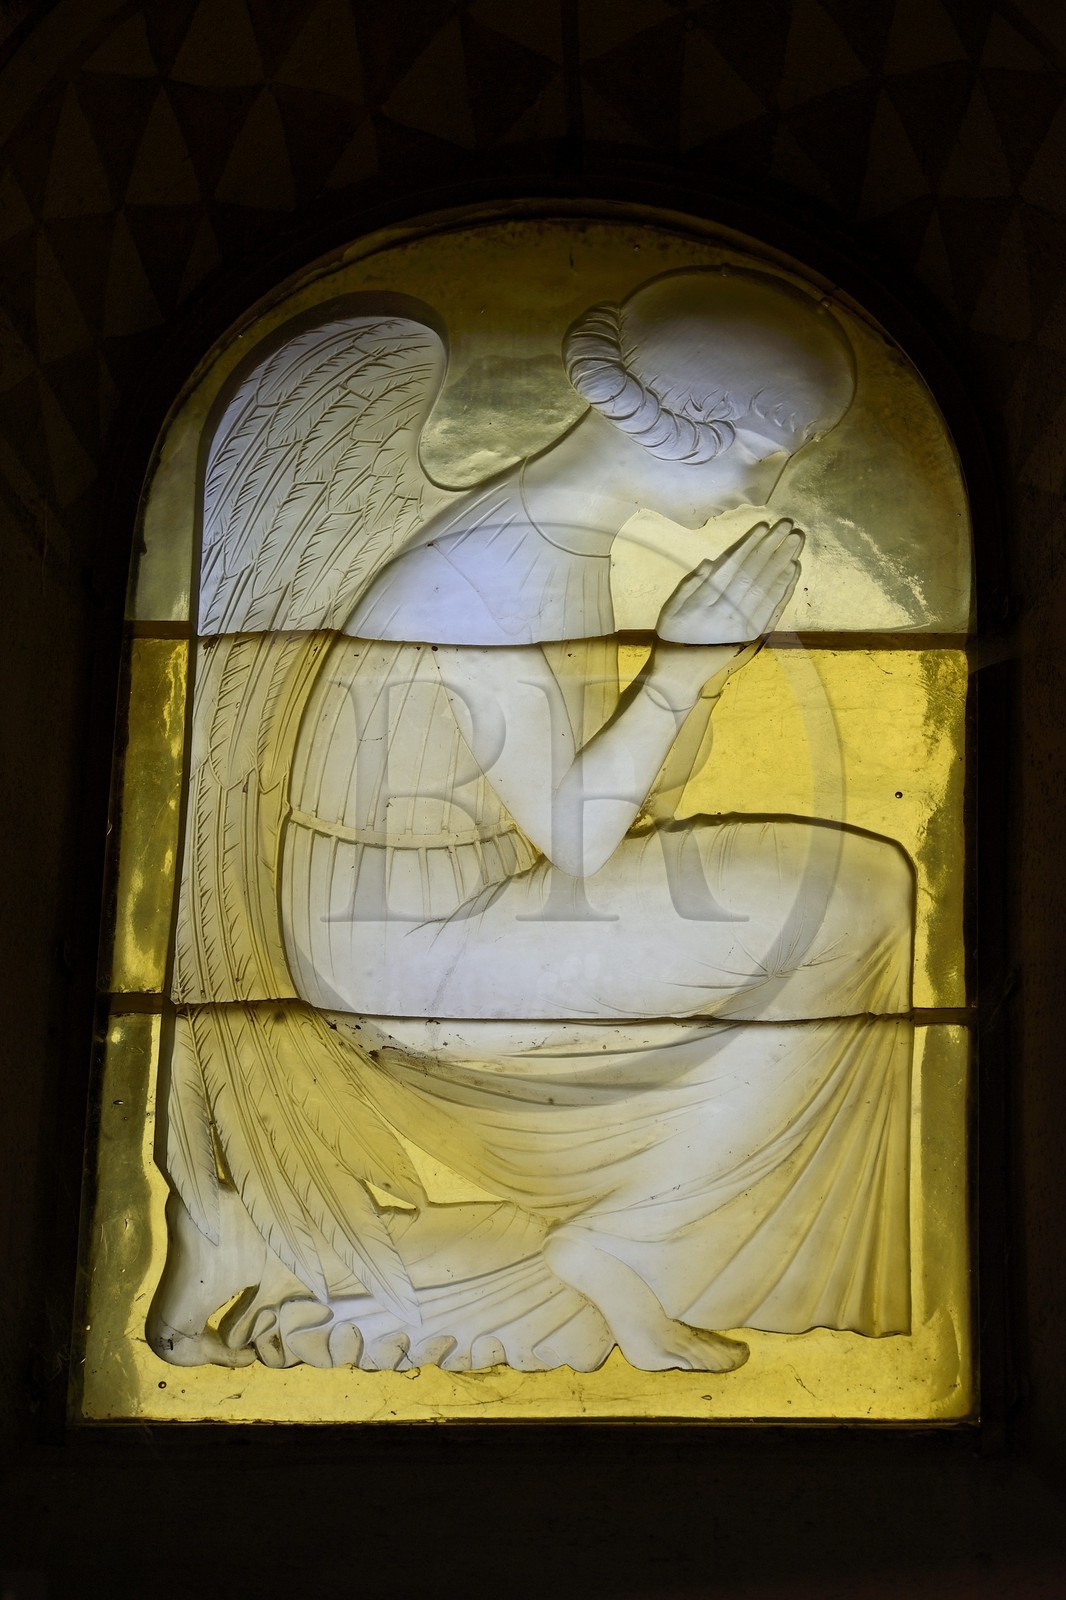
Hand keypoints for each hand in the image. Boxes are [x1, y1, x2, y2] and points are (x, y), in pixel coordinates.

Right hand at [656, 519, 803, 645]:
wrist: (684, 671)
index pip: (734, 568)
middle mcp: (730, 612)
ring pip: (768, 587)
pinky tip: (794, 569)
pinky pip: (775, 607)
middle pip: (755, 574)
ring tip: (796, 541)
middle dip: (772, 548)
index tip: (763, 527)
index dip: (750, 546)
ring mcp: (746, 624)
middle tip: (787, 526)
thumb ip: (690, 585)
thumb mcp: (671, 608)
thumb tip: (711, 563)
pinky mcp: (756, 633)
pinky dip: (785, 587)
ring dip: (784, 562)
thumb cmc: (674, 633)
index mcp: (707, 602)